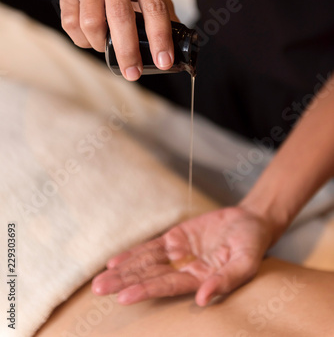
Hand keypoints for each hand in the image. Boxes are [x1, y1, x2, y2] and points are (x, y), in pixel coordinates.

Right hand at [60, 0, 177, 80]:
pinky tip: (92, 37)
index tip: (164, 61)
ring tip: (107, 46)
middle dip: (128, 51)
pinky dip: (84, 41)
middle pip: (120, 17)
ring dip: (101, 44)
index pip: (154, 7)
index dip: (160, 38)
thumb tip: (175, 48)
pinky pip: (72, 26)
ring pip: (91, 24)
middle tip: (133, 73)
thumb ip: (163, 13)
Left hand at [91, 206, 274, 305]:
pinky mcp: (175, 238)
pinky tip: (115, 263)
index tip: (124, 298)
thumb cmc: (252, 244)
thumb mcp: (246, 262)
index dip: (146, 290)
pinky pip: (150, 247)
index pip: (167, 287)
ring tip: (100, 281)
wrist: (250, 221)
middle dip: (124, 283)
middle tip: (99, 290)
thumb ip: (226, 280)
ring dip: (123, 271)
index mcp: (200, 280)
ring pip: (145, 263)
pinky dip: (133, 254)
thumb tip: (203, 299)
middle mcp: (184, 270)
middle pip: (149, 277)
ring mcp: (178, 254)